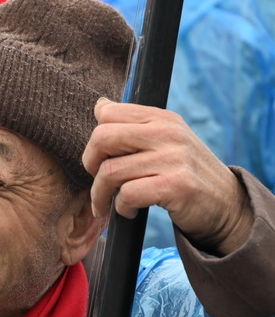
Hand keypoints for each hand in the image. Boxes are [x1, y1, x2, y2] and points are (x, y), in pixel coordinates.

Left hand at [83, 98, 253, 255]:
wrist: (226, 204)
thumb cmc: (186, 173)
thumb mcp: (165, 141)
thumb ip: (134, 126)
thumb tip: (100, 105)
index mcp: (162, 118)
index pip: (109, 113)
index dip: (95, 141)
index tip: (100, 160)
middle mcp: (168, 133)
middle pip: (101, 138)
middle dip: (90, 164)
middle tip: (99, 183)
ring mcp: (173, 158)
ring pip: (110, 171)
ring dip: (101, 195)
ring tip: (109, 204)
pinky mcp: (175, 185)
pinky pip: (127, 194)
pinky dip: (121, 208)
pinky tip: (130, 211)